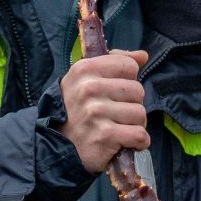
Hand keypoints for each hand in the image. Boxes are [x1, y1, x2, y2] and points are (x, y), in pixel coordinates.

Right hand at [58, 49, 148, 172]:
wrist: (58, 145)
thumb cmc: (77, 109)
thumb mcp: (86, 79)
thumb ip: (115, 62)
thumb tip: (142, 56)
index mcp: (85, 69)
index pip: (129, 66)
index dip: (127, 81)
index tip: (114, 92)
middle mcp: (89, 88)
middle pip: (138, 90)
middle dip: (131, 105)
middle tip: (114, 114)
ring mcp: (96, 112)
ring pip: (140, 114)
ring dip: (134, 124)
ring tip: (117, 128)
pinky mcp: (104, 135)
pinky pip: (139, 135)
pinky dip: (138, 142)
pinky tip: (125, 142)